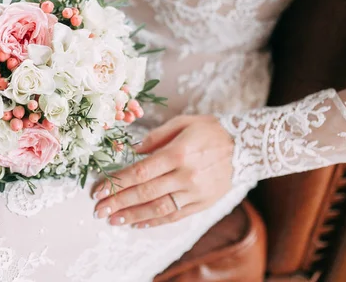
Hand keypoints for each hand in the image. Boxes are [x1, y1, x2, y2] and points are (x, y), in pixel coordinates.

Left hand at [92, 115, 233, 227]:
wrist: (247, 146)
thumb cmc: (211, 130)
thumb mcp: (183, 122)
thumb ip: (156, 136)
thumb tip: (132, 150)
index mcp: (178, 153)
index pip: (140, 171)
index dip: (117, 183)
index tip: (98, 190)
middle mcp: (186, 175)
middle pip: (145, 192)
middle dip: (118, 202)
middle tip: (98, 210)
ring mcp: (195, 192)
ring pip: (158, 208)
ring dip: (132, 215)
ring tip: (113, 220)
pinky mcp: (203, 203)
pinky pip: (175, 215)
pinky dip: (155, 221)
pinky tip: (137, 222)